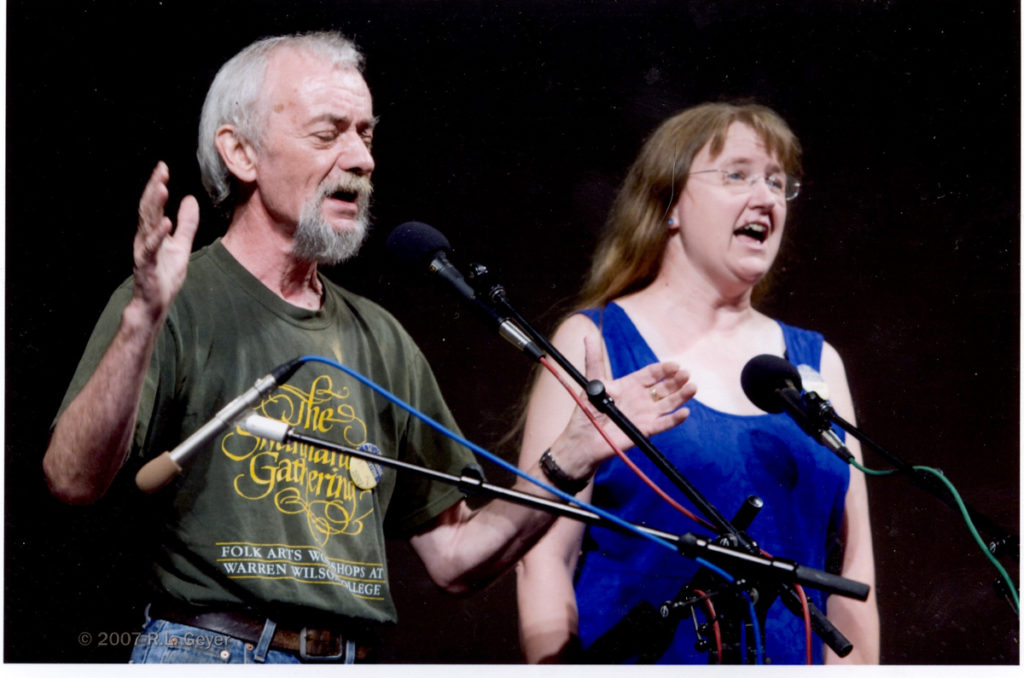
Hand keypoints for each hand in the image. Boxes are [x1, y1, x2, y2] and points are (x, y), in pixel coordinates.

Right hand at [131, 161, 198, 318]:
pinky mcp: (146, 265)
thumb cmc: (164, 275)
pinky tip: (166, 223)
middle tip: (161, 169)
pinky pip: (150, 248)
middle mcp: (144, 237)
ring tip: (161, 187)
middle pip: (148, 208)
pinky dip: (158, 235)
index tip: (163, 167)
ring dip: (154, 206)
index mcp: (152, 231)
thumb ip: (187, 224)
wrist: (155, 303)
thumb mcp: (181, 245)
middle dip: (154, 188)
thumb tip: (190, 199)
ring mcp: (143, 251)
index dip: (157, 185)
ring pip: (147, 224)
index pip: (153, 204)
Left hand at [549, 335, 696, 479]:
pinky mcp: (645, 429)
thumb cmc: (587, 409)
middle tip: (686, 374)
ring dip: (681, 396)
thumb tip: (588, 335)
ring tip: (692, 388)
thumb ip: (594, 359)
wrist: (584, 437)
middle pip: (664, 387)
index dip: (664, 369)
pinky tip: (684, 412)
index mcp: (631, 384)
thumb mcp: (592, 381)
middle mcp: (642, 398)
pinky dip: (675, 419)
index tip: (674, 365)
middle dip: (676, 380)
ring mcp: (645, 414)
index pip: (652, 374)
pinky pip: (663, 423)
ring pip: (668, 403)